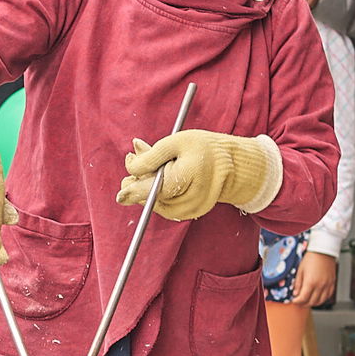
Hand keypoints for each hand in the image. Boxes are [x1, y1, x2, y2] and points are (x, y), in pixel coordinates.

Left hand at [117, 129, 281, 220]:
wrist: (234, 166)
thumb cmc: (205, 148)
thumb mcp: (177, 141)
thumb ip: (152, 154)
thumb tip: (129, 165)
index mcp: (189, 175)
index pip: (155, 188)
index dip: (134, 191)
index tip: (120, 195)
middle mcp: (191, 198)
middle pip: (153, 197)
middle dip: (139, 185)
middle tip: (133, 168)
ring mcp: (192, 209)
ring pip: (157, 204)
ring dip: (148, 190)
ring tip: (155, 170)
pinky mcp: (192, 214)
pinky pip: (166, 207)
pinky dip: (159, 196)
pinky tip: (164, 181)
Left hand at [289, 251, 337, 306]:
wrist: (323, 251)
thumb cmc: (311, 258)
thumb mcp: (300, 270)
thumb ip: (298, 284)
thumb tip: (296, 293)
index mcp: (311, 282)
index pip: (303, 298)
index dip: (297, 301)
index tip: (294, 300)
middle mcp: (320, 285)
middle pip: (311, 302)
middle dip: (304, 304)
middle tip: (299, 302)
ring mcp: (327, 285)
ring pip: (320, 301)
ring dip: (313, 303)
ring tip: (307, 301)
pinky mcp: (332, 283)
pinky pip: (328, 296)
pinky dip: (322, 299)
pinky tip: (317, 297)